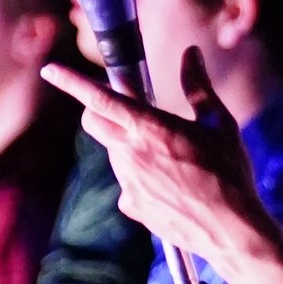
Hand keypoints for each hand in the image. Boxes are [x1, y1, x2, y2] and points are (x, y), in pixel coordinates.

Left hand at [44, 49, 271, 270]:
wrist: (231, 230)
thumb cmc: (230, 172)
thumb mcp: (219, 123)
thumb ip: (198, 86)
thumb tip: (191, 53)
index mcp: (150, 128)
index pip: (100, 98)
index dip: (71, 82)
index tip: (50, 70)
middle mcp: (131, 154)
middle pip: (94, 123)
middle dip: (98, 110)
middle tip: (125, 110)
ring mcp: (128, 183)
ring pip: (115, 153)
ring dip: (130, 146)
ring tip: (170, 158)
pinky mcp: (132, 207)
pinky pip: (128, 184)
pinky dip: (141, 179)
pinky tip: (171, 187)